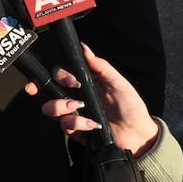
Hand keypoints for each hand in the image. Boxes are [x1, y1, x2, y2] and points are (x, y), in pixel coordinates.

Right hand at [23, 45, 159, 156]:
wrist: (137, 133)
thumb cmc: (130, 106)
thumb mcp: (118, 82)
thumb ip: (100, 66)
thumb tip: (84, 48)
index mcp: (83, 84)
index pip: (60, 75)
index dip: (58, 75)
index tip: (71, 81)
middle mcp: (74, 97)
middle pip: (48, 90)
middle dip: (45, 90)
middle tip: (69, 96)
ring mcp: (73, 114)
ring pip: (50, 109)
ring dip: (62, 107)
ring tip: (80, 108)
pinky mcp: (75, 131)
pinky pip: (64, 126)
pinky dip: (77, 124)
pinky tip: (92, 125)